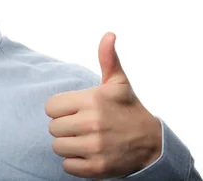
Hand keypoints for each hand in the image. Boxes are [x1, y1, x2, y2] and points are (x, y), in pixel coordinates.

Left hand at [45, 33, 161, 178]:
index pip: (50, 107)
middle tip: (81, 126)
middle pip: (53, 128)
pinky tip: (88, 154)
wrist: (152, 144)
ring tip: (84, 140)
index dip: (60, 110)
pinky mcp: (97, 168)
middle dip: (64, 127)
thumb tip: (109, 34)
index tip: (74, 111)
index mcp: (92, 100)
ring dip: (68, 145)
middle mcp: (93, 123)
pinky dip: (74, 162)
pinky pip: (67, 166)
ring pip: (57, 147)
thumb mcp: (118, 82)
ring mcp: (95, 147)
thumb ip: (108, 58)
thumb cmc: (127, 109)